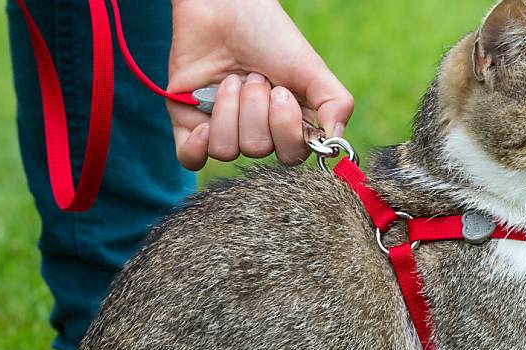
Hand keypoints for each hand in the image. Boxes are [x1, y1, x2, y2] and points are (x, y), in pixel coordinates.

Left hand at [167, 0, 353, 170]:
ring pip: (225, 150)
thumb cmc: (268, 33)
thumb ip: (334, 103)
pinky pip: (191, 159)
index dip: (285, 128)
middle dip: (255, 107)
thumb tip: (336, 144)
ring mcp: (222, 131)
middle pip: (257, 150)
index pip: (291, 155)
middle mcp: (256, 132)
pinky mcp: (189, 125)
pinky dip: (197, 146)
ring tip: (230, 79)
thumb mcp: (310, 66)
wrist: (221, 7)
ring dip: (228, 108)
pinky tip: (202, 124)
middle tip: (254, 76)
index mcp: (288, 124)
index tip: (281, 92)